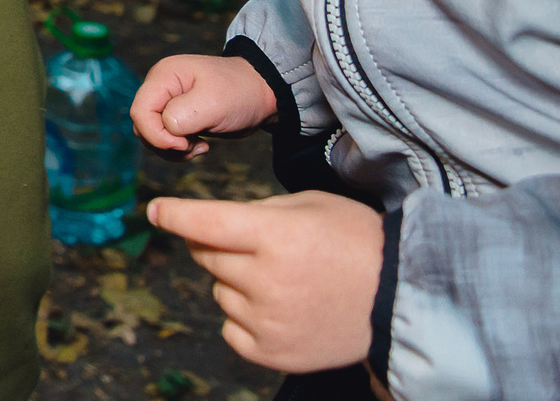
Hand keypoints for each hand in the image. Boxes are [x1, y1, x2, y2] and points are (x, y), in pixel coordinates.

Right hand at [130, 52, 279, 155]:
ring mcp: (168, 102)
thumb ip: (181, 115)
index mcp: (163, 76)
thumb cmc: (240, 92)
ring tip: (200, 147)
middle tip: (193, 147)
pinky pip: (165, 139)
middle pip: (142, 125)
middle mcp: (161, 87)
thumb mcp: (213, 103)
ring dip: (173, 150)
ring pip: (151, 134)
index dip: (156, 134)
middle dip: (165, 144)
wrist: (262, 94)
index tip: (184, 144)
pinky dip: (179, 149)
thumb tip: (165, 130)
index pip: (140, 112)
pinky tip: (201, 146)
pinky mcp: (177, 116)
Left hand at [147, 191, 386, 372]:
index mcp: (276, 236)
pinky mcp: (275, 353)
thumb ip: (256, 211)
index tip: (156, 211)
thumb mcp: (309, 205)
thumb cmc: (356, 241)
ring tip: (283, 279)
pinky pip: (230, 328)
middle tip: (254, 244)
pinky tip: (278, 307)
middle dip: (216, 243)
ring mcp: (270, 321)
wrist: (403, 297)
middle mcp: (268, 280)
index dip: (175, 215)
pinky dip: (243, 316)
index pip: (205, 223)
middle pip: (207, 256)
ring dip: (236, 281)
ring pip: (219, 291)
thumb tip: (210, 222)